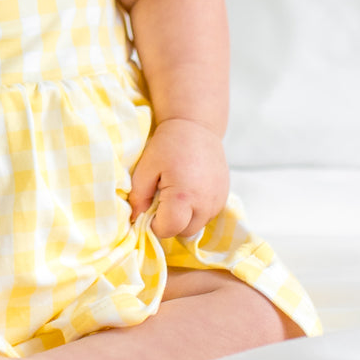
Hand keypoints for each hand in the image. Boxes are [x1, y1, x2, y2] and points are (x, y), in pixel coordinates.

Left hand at [128, 118, 229, 239]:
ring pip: (197, 226)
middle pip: (184, 232)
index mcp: (183, 196)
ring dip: (184, 218)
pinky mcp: (224, 198)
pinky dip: (196, 210)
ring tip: (175, 194)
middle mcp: (205, 203)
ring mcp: (218, 201)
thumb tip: (136, 219)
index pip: (168, 230)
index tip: (148, 209)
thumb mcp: (146, 167)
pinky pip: (207, 216)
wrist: (196, 127)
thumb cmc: (168, 145)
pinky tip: (188, 190)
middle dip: (170, 223)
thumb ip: (138, 196)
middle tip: (161, 200)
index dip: (154, 224)